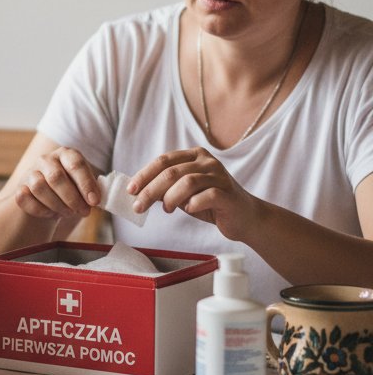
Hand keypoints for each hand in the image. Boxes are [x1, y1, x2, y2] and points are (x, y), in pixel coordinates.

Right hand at [15, 146, 98, 220]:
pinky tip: (51, 213)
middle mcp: (46, 159)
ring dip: (57, 205)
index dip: (86, 184)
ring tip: (68, 212)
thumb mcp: (84, 186)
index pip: (75, 164)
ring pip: (39, 187)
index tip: (94, 202)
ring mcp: (30, 172)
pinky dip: (40, 210)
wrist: (48, 200)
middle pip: (56, 177)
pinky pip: (25, 198)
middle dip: (72, 198)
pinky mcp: (20, 188)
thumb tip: (95, 200)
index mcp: (66, 154)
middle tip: (83, 211)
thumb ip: (91, 190)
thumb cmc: (72, 191)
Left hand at [128, 148, 257, 239]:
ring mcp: (220, 176)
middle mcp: (207, 161)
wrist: (244, 218)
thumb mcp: (182, 193)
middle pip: (171, 172)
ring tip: (167, 210)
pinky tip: (189, 210)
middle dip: (150, 190)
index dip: (144, 175)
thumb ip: (164, 188)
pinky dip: (193, 204)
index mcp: (194, 156)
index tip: (130, 190)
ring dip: (171, 198)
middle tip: (138, 206)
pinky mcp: (229, 193)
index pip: (163, 161)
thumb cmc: (209, 204)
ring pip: (187, 181)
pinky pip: (206, 195)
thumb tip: (136, 191)